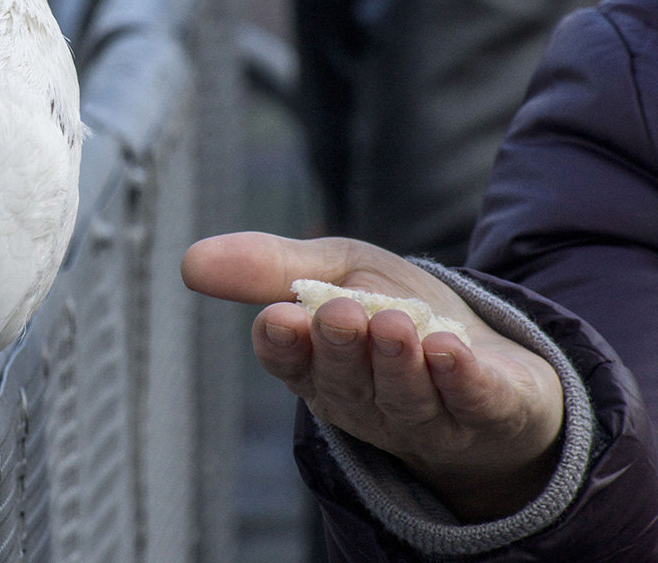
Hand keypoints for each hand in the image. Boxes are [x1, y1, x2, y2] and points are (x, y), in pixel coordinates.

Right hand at [181, 232, 563, 521]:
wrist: (489, 355)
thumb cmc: (395, 312)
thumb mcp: (334, 271)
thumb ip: (269, 267)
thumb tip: (187, 261)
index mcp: (317, 365)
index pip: (289, 361)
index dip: (285, 345)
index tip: (281, 319)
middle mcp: (363, 399)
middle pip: (345, 381)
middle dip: (342, 349)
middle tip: (341, 314)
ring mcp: (425, 416)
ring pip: (403, 398)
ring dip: (398, 363)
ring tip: (396, 325)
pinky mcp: (487, 414)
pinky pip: (470, 405)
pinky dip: (461, 380)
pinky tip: (451, 351)